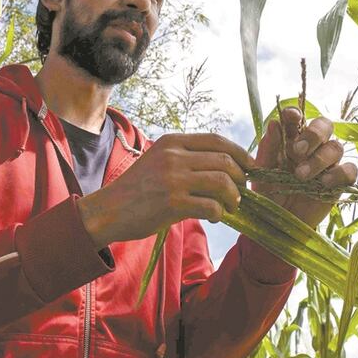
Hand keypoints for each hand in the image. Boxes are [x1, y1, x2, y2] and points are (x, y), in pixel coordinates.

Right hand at [78, 133, 253, 246]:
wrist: (108, 211)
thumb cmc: (137, 190)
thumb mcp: (159, 161)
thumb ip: (186, 158)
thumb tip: (225, 165)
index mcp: (172, 142)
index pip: (217, 140)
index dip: (240, 153)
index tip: (250, 167)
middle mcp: (174, 156)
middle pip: (224, 160)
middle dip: (240, 178)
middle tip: (240, 192)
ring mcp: (173, 179)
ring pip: (222, 182)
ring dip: (233, 197)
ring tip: (231, 206)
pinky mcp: (172, 203)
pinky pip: (211, 206)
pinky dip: (220, 213)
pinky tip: (215, 217)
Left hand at [253, 107, 357, 227]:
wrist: (280, 221)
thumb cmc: (269, 192)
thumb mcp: (262, 172)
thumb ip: (268, 148)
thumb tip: (274, 123)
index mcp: (291, 138)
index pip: (297, 117)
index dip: (296, 113)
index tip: (291, 117)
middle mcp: (312, 146)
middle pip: (324, 125)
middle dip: (313, 134)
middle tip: (297, 152)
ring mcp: (328, 163)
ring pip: (336, 147)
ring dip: (319, 159)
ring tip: (301, 176)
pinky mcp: (339, 180)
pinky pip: (350, 170)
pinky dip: (339, 174)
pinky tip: (324, 183)